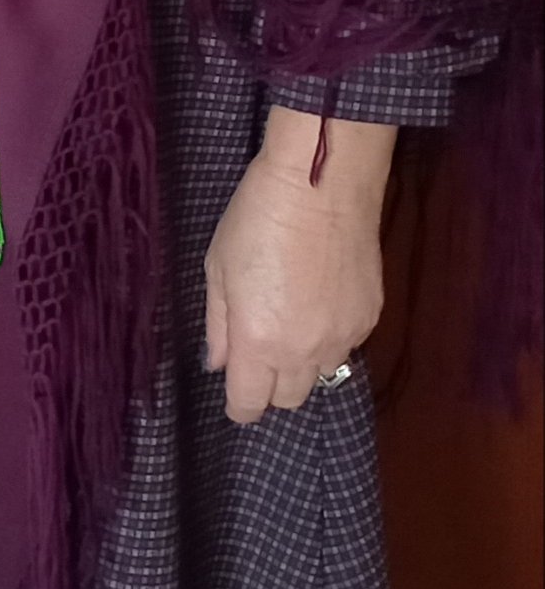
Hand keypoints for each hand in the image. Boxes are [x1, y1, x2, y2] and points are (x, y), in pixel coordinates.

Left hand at [203, 110, 392, 423]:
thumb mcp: (218, 267)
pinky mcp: (370, 316)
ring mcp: (343, 336)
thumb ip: (218, 325)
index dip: (239, 403)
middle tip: (261, 349)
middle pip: (289, 399)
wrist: (322, 184)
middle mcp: (303, 351)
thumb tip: (220, 362)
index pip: (249, 405)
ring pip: (322, 376)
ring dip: (304, 363)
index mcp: (259, 343)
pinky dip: (331, 337)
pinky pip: (347, 346)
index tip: (235, 386)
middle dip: (271, 385)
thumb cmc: (258, 218)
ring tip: (294, 324)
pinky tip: (322, 303)